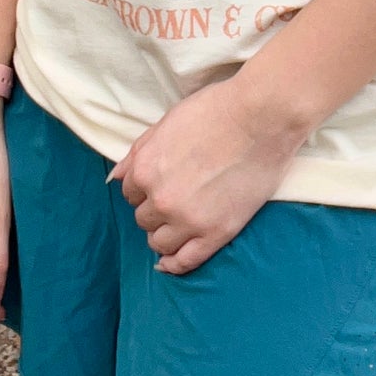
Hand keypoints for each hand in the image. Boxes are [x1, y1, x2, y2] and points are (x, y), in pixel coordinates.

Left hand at [108, 77, 304, 276]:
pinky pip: (185, 261)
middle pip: (144, 218)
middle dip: (155, 209)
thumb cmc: (217, 110)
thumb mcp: (166, 122)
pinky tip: (171, 262)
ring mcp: (188, 220)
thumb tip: (114, 178)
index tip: (161, 185)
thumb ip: (138, 153)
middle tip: (177, 197)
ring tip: (180, 223)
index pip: (130, 193)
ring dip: (165, 233)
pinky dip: (174, 265)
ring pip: (159, 242)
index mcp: (145, 170)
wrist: (261, 117)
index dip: (145, 189)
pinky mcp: (216, 233)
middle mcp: (161, 199)